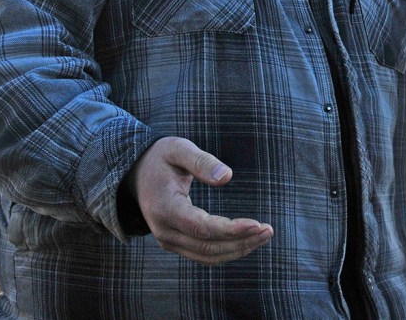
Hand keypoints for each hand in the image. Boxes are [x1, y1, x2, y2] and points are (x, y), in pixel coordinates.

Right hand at [125, 137, 272, 264]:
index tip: (257, 224)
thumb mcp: (178, 149)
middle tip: (269, 230)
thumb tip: (227, 177)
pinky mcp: (176, 243)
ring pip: (207, 255)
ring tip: (265, 235)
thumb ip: (202, 161)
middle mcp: (164, 231)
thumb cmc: (161, 157)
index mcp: (165, 208)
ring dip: (238, 249)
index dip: (231, 230)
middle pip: (208, 246)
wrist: (136, 174)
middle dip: (241, 241)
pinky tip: (248, 240)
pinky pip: (204, 254)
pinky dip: (227, 251)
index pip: (201, 227)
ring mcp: (168, 241)